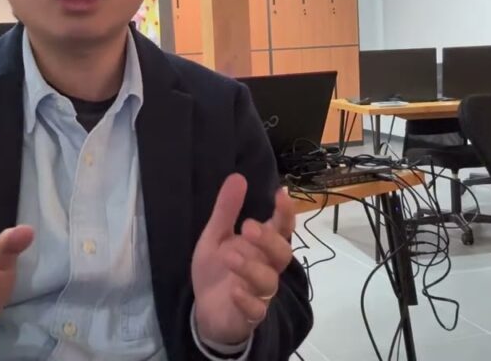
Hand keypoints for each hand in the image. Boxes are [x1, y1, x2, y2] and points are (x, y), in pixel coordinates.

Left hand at [191, 174, 295, 344]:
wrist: (205, 309)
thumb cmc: (217, 269)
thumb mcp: (216, 236)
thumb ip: (226, 210)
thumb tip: (237, 176)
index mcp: (261, 246)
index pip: (282, 228)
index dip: (285, 212)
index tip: (280, 193)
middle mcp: (267, 267)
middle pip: (281, 254)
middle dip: (268, 240)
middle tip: (248, 227)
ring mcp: (260, 293)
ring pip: (269, 281)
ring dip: (251, 267)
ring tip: (229, 256)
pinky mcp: (249, 315)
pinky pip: (256, 310)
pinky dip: (247, 300)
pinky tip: (235, 291)